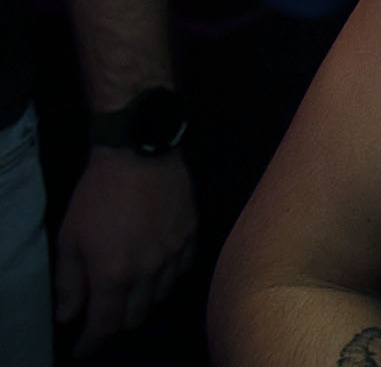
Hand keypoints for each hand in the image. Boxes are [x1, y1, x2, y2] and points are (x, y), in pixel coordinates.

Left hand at [53, 148, 196, 354]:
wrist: (140, 151)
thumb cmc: (98, 194)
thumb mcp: (70, 238)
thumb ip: (69, 282)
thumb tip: (69, 315)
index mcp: (114, 274)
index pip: (105, 324)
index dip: (91, 341)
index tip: (83, 347)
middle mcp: (149, 271)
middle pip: (136, 316)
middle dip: (117, 322)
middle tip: (105, 314)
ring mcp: (174, 253)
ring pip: (161, 296)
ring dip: (142, 300)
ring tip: (130, 289)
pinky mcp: (192, 235)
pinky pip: (183, 269)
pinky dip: (167, 277)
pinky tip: (157, 267)